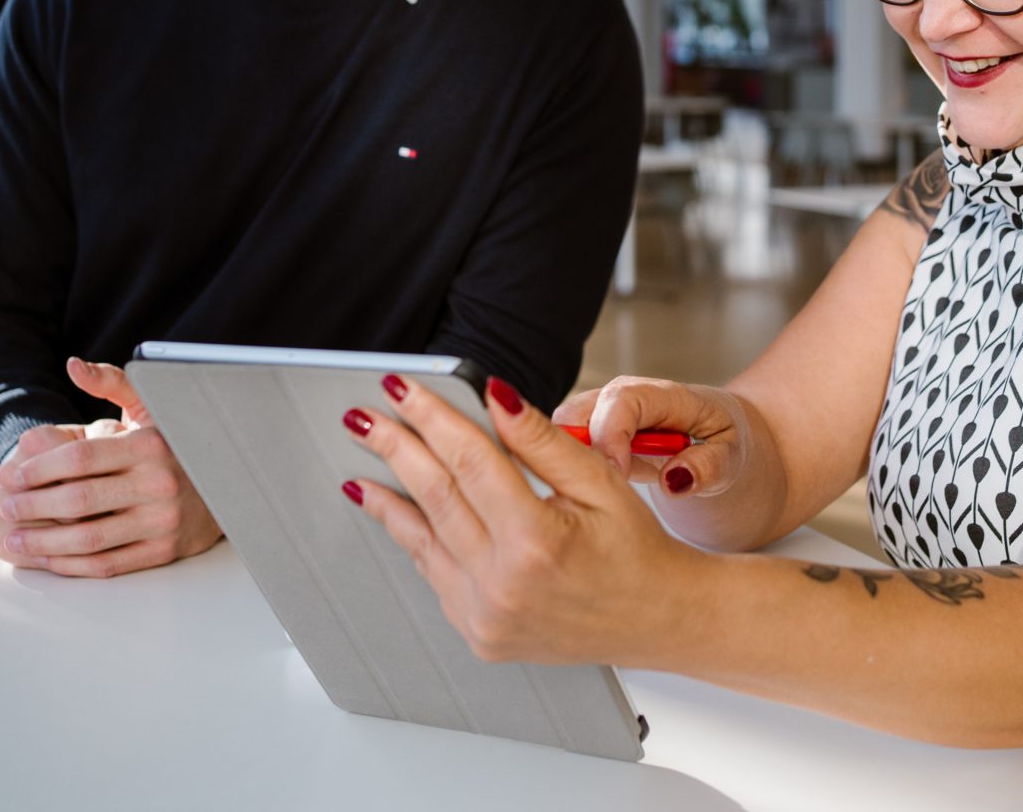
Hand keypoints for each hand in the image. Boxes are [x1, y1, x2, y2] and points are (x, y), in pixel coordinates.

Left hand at [0, 358, 221, 577]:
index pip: (81, 458)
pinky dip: (70, 564)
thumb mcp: (151, 406)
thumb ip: (112, 383)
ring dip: (42, 542)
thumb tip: (73, 366)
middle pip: (79, 499)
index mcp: (153, 444)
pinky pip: (108, 563)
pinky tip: (47, 557)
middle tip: (2, 508)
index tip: (10, 476)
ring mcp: (164, 521)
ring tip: (12, 539)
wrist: (231, 483)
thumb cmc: (178, 442)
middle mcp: (161, 484)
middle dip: (30, 505)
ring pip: (89, 538)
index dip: (38, 468)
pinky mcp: (165, 551)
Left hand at [344, 374, 710, 666]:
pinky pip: (435, 575)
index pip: (469, 461)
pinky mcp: (480, 635)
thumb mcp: (598, 481)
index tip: (402, 387)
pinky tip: (396, 510)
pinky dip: (414, 537)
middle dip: (395, 447)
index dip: (432, 417)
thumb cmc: (637, 550)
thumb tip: (494, 394)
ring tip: (363, 461)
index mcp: (536, 541)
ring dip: (389, 495)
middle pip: (435, 497)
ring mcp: (486, 617)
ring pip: (423, 540)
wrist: (659, 619)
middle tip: (363, 415)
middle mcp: (503, 586)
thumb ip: (539, 439)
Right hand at [553, 376, 754, 498]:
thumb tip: (674, 479)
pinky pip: (567, 448)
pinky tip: (605, 487)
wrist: (729, 438)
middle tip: (606, 489)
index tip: (616, 477)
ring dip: (575, 463)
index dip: (609, 439)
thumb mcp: (734, 459)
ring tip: (615, 487)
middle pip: (575, 414)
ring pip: (563, 432)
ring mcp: (607, 411)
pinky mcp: (595, 430)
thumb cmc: (731, 444)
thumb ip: (709, 467)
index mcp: (667, 396)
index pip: (621, 403)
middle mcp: (628, 395)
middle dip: (577, 453)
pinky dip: (574, 469)